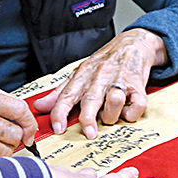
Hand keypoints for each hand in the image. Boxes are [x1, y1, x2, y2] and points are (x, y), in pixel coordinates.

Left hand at [33, 28, 166, 139]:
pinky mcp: (138, 85)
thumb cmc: (104, 63)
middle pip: (91, 99)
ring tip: (109, 119)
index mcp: (83, 76)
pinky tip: (127, 113)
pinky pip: (137, 103)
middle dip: (88, 118)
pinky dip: (132, 113)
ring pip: (115, 100)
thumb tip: (39, 106)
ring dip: (112, 114)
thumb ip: (60, 92)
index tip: (58, 128)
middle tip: (89, 134)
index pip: (67, 94)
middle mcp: (100, 77)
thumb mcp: (80, 73)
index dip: (61, 112)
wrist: (132, 44)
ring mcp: (120, 80)